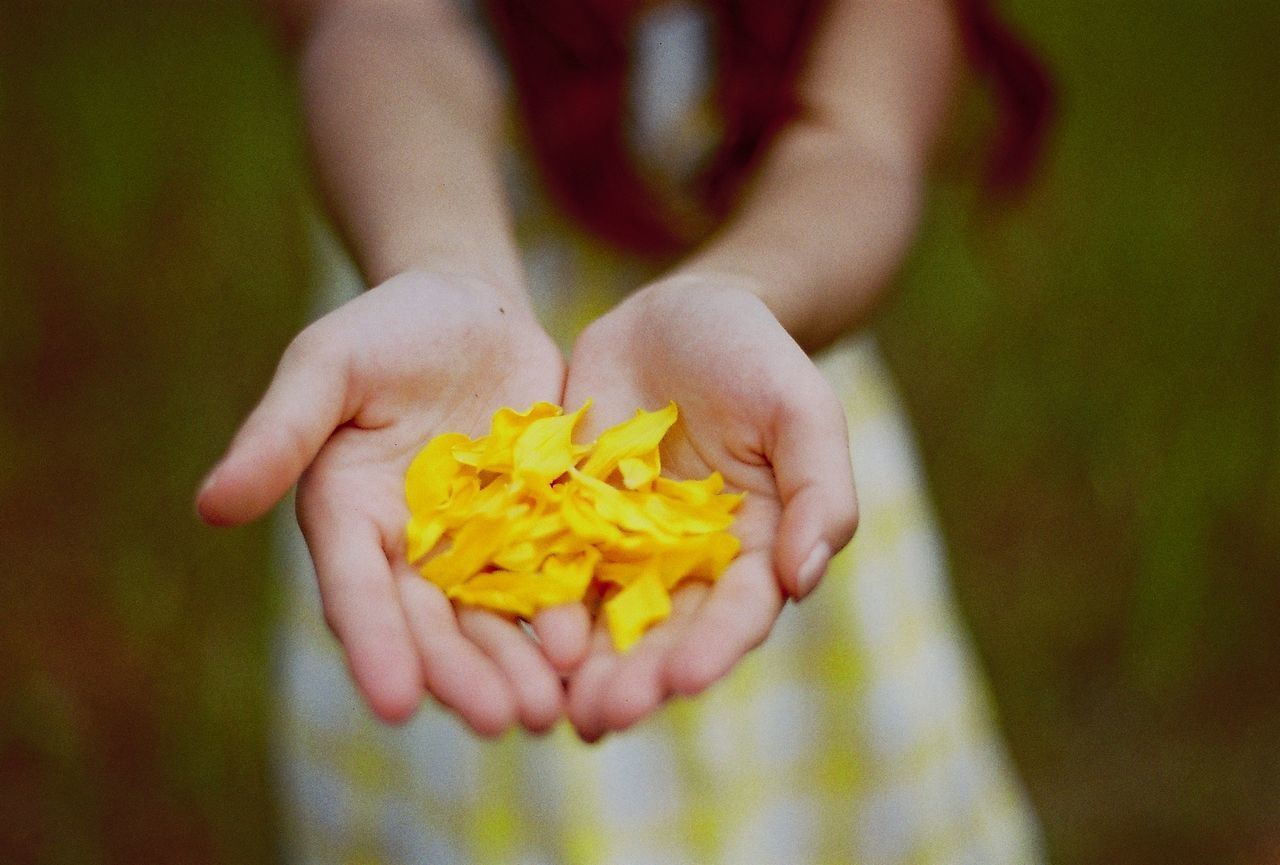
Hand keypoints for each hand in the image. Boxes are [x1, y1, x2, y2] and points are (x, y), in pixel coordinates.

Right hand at [196, 272, 586, 734]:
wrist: (475, 310)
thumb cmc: (387, 330)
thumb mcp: (328, 365)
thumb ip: (280, 432)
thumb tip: (210, 506)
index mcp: (350, 518)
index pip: (357, 593)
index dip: (375, 647)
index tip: (394, 705)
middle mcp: (411, 547)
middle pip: (433, 624)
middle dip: (462, 676)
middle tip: (498, 722)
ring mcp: (480, 543)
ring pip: (496, 618)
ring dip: (519, 666)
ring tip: (548, 710)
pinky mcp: (542, 526)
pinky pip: (555, 578)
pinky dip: (569, 615)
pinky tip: (591, 648)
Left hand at [560, 277, 858, 740]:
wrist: (676, 313)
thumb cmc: (754, 356)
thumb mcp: (801, 409)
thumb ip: (819, 489)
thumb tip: (804, 579)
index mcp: (751, 547)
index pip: (738, 611)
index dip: (714, 648)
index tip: (686, 681)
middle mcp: (684, 563)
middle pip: (662, 632)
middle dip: (635, 676)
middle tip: (603, 715)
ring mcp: (621, 544)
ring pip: (599, 617)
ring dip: (578, 664)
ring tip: (553, 704)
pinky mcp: (566, 518)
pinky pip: (545, 565)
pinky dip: (530, 603)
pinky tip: (506, 638)